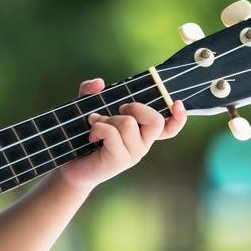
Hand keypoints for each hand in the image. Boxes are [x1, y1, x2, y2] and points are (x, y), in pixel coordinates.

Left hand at [54, 78, 185, 193]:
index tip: (177, 103)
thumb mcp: (87, 107)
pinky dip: (98, 127)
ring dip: (107, 119)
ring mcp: (134, 153)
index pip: (169, 128)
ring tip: (96, 125)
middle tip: (118, 110)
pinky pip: (113, 133)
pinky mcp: (120, 160)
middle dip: (135, 107)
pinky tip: (92, 135)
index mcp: (142, 132)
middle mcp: (142, 143)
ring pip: (128, 123)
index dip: (178, 118)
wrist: (72, 167)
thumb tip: (99, 82)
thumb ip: (91, 91)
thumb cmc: (85, 136)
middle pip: (155, 120)